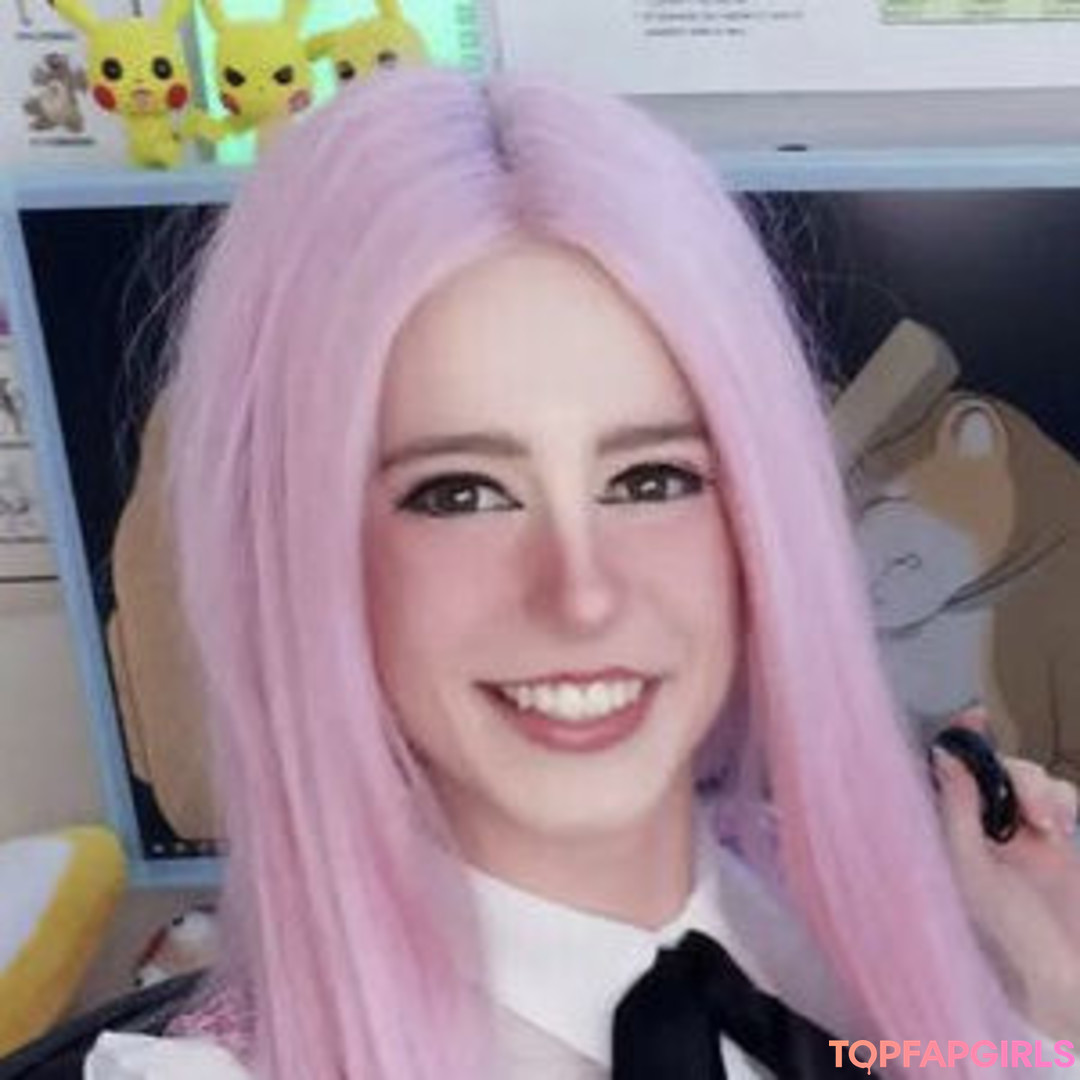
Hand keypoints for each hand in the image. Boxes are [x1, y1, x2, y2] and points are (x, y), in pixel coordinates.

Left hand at [935, 710, 1079, 1043]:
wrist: (1063, 982)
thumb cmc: (1004, 934)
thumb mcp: (970, 870)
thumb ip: (956, 812)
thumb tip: (943, 755)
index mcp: (948, 832)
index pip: (946, 775)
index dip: (957, 743)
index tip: (974, 717)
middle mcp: (980, 829)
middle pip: (994, 771)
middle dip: (1014, 775)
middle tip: (1032, 812)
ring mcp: (1021, 837)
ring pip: (1029, 780)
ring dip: (1040, 789)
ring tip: (1049, 825)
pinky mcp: (1058, 845)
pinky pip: (1061, 799)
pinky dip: (1062, 800)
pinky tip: (1062, 826)